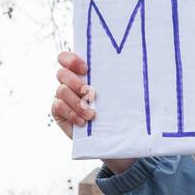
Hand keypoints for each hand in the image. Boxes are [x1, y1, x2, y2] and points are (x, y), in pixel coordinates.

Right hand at [52, 51, 134, 174]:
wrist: (112, 136)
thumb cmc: (118, 110)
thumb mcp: (120, 94)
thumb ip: (119, 80)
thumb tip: (136, 72)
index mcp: (81, 73)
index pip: (66, 58)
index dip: (71, 60)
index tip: (86, 69)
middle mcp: (69, 82)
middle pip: (62, 73)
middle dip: (75, 82)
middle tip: (90, 93)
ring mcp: (63, 97)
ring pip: (61, 90)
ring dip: (77, 102)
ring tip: (91, 114)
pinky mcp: (59, 112)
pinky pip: (58, 106)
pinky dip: (71, 113)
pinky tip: (82, 121)